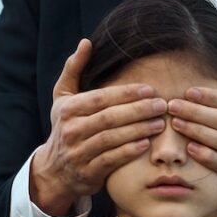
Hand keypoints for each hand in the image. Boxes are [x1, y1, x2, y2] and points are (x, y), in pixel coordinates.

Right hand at [28, 39, 168, 215]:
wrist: (54, 171)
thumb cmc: (65, 127)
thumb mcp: (62, 98)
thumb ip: (74, 69)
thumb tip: (86, 43)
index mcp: (68, 109)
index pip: (101, 98)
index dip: (126, 93)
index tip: (150, 89)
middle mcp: (71, 130)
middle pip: (109, 117)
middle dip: (138, 110)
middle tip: (161, 105)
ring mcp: (78, 153)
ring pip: (111, 138)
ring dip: (138, 130)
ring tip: (159, 123)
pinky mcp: (87, 173)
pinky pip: (110, 160)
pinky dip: (128, 152)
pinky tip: (146, 144)